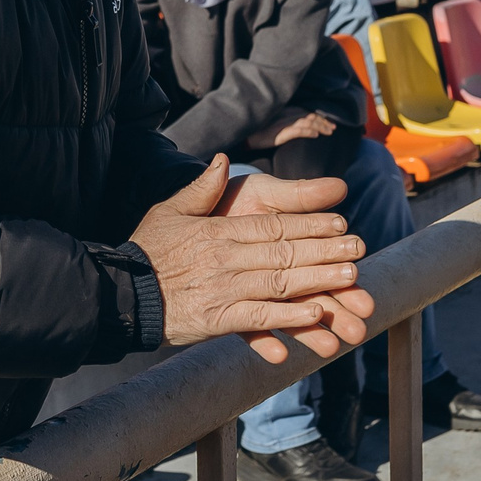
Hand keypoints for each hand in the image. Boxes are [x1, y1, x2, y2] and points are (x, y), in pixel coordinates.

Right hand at [129, 157, 372, 365]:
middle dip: (325, 252)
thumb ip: (200, 187)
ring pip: (278, 285)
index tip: (340, 223)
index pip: (273, 226)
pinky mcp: (216, 320)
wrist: (122, 291)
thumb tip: (220, 160)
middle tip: (358, 251)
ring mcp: (222, 290)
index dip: (309, 224)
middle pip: (284, 253)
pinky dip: (287, 319)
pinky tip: (313, 317)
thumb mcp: (171, 209)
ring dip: (316, 282)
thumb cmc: (149, 249)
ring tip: (348, 280)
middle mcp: (225, 259)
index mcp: (219, 231)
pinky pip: (258, 319)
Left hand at [211, 167, 375, 362]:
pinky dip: (264, 343)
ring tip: (333, 346)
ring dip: (311, 332)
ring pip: (289, 315)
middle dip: (339, 307)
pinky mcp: (231, 310)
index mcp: (292, 247)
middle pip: (313, 292)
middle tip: (362, 319)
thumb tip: (340, 187)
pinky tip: (279, 355)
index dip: (340, 267)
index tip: (358, 274)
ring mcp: (257, 293)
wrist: (190, 221)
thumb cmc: (233, 200)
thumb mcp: (265, 192)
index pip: (321, 260)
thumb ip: (299, 195)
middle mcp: (279, 274)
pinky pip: (249, 330)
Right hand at [244, 107, 335, 150]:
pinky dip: (308, 131)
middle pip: (311, 116)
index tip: (331, 124)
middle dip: (324, 122)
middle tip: (333, 129)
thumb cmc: (259, 130)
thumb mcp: (276, 122)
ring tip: (329, 132)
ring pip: (307, 122)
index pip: (308, 113)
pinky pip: (298, 130)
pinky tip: (316, 135)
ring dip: (320, 126)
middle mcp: (287, 115)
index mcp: (287, 112)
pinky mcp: (280, 132)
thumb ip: (288, 121)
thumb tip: (302, 126)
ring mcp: (284, 123)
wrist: (245, 135)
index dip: (321, 118)